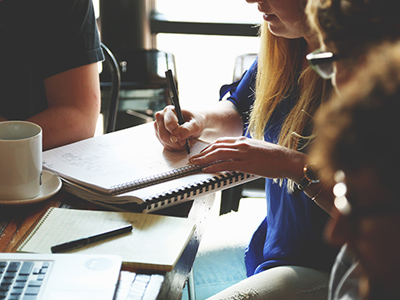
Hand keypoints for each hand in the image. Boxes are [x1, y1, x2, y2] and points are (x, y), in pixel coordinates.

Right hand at [154, 105, 204, 150]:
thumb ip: (187, 130)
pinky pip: (164, 144)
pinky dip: (173, 147)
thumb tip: (175, 137)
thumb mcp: (196, 125)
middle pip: (163, 135)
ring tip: (184, 142)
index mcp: (169, 110)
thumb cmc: (195, 121)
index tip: (185, 140)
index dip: (177, 134)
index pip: (169, 125)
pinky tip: (180, 143)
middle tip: (185, 143)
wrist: (194, 123)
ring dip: (175, 145)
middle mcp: (161, 116)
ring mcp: (158, 125)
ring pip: (163, 141)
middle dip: (175, 142)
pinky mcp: (159, 133)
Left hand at [189, 136, 305, 179]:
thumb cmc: (274, 156)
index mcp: (243, 140)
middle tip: (193, 159)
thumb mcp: (257, 148)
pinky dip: (214, 167)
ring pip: (218, 154)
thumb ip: (245, 150)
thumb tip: (236, 155)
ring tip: (195, 164)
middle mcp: (241, 144)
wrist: (287, 160)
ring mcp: (243, 153)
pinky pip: (226, 165)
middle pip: (216, 146)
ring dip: (204, 159)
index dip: (208, 147)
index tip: (201, 152)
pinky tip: (207, 170)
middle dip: (202, 153)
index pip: (221, 141)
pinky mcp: (246, 164)